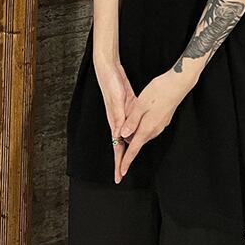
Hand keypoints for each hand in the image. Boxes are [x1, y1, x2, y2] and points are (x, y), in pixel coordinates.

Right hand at [93, 56, 137, 183]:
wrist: (108, 68)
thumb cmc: (111, 83)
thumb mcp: (117, 100)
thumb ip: (120, 117)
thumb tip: (121, 135)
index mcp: (115, 121)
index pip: (117, 147)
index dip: (119, 162)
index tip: (119, 176)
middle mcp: (118, 120)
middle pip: (121, 145)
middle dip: (122, 160)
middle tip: (122, 175)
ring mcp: (122, 114)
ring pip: (126, 135)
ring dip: (127, 147)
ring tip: (127, 161)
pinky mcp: (126, 107)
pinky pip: (130, 124)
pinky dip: (132, 132)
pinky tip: (136, 134)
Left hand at [116, 68, 192, 178]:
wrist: (178, 84)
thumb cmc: (159, 91)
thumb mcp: (140, 105)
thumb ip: (132, 122)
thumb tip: (123, 135)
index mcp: (148, 127)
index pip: (134, 148)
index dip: (126, 160)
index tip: (121, 171)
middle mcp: (155, 129)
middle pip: (138, 141)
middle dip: (129, 144)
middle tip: (118, 143)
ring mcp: (161, 125)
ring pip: (144, 133)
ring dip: (135, 133)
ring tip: (126, 127)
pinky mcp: (164, 119)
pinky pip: (150, 127)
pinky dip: (142, 126)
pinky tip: (138, 117)